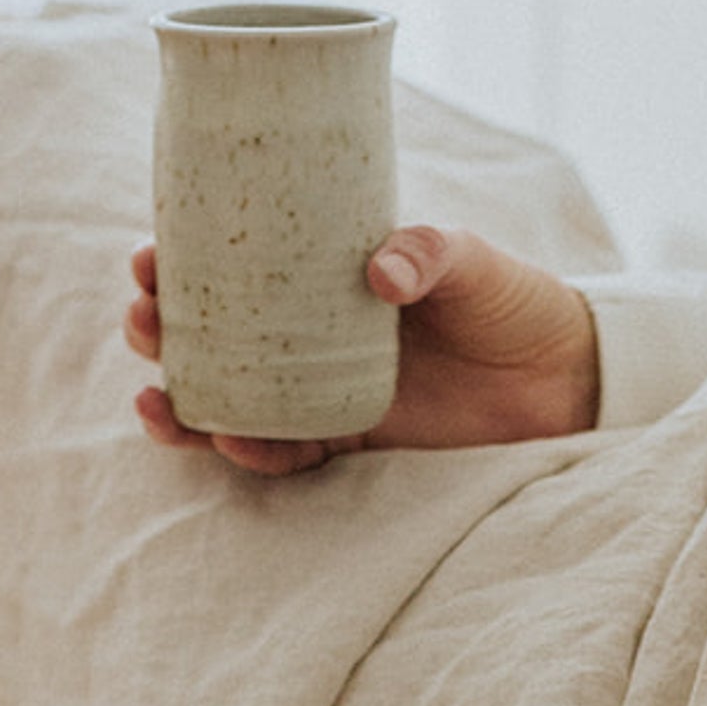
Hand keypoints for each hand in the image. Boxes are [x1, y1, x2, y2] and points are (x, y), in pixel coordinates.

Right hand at [124, 224, 600, 473]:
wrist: (565, 378)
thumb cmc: (513, 302)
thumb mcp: (472, 261)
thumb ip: (429, 252)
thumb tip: (380, 270)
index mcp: (322, 272)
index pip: (234, 262)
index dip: (180, 261)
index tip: (147, 256)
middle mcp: (309, 332)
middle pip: (211, 332)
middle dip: (160, 330)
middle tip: (141, 321)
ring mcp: (323, 389)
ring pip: (232, 398)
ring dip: (184, 401)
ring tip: (154, 401)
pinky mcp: (351, 442)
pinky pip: (286, 453)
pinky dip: (251, 451)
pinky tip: (223, 441)